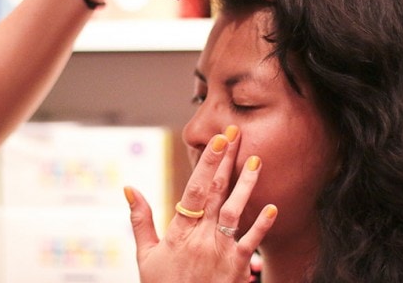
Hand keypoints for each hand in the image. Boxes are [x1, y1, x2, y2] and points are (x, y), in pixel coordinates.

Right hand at [124, 126, 277, 282]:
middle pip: (215, 191)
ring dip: (246, 184)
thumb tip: (129, 188)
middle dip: (226, 161)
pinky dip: (261, 226)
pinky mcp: (236, 267)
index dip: (207, 164)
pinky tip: (273, 207)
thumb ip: (140, 220)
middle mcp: (201, 237)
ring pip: (234, 210)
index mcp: (179, 232)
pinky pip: (250, 243)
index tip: (218, 140)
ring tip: (256, 160)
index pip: (194, 190)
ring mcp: (220, 251)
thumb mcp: (145, 255)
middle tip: (236, 133)